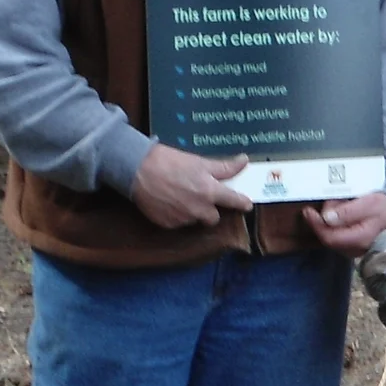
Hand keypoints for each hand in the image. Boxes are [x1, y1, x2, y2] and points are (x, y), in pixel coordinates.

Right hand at [131, 146, 251, 228]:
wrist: (138, 170)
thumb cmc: (170, 162)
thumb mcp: (199, 161)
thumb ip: (224, 167)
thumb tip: (244, 161)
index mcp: (210, 191)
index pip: (233, 201)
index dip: (242, 203)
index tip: (247, 205)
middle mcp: (199, 209)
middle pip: (214, 218)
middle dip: (211, 210)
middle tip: (202, 197)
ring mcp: (183, 218)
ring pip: (195, 219)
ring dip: (192, 211)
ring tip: (180, 195)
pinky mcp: (168, 224)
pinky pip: (178, 222)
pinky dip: (176, 215)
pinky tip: (169, 201)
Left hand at [305, 191, 385, 256]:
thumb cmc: (384, 205)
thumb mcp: (368, 203)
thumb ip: (347, 211)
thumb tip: (326, 218)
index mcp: (361, 239)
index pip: (330, 237)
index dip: (316, 225)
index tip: (308, 210)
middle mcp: (356, 249)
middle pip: (328, 238)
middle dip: (322, 221)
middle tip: (329, 202)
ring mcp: (354, 250)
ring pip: (332, 238)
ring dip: (328, 222)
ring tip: (338, 205)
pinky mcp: (353, 246)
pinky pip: (337, 237)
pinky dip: (334, 225)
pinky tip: (339, 214)